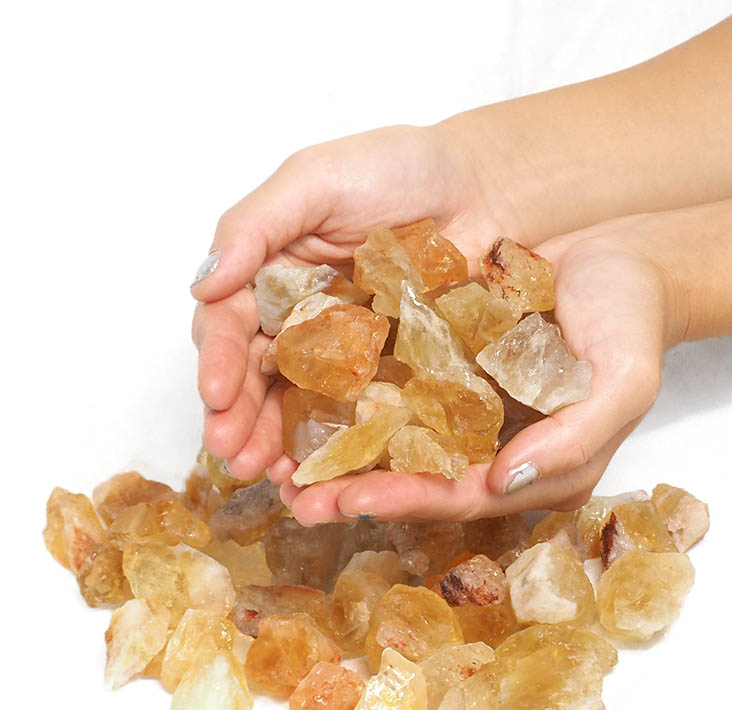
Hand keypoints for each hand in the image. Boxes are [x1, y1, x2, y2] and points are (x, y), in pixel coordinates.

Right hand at [191, 124, 520, 477]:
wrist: (489, 189)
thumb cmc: (402, 169)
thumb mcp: (317, 180)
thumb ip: (255, 226)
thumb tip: (200, 283)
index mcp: (273, 275)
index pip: (233, 324)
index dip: (220, 361)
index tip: (216, 396)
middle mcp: (302, 320)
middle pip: (260, 377)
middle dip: (241, 417)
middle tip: (231, 455)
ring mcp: (346, 353)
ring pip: (301, 404)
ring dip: (278, 442)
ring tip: (269, 476)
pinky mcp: (392, 374)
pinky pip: (359, 413)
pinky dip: (338, 443)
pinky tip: (322, 471)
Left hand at [279, 226, 677, 523]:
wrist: (618, 256)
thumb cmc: (630, 319)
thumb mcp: (624, 381)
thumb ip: (574, 439)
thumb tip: (505, 480)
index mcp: (531, 466)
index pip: (462, 494)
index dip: (410, 500)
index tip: (354, 500)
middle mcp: (488, 446)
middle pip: (416, 479)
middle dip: (356, 490)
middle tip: (298, 498)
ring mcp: (461, 407)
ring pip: (392, 439)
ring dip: (339, 453)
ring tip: (282, 462)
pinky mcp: (440, 366)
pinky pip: (391, 385)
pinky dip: (349, 394)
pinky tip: (305, 394)